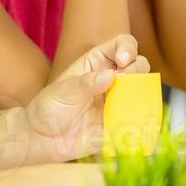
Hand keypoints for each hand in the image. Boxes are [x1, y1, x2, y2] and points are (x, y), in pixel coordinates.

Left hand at [24, 35, 149, 160]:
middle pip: (138, 65)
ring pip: (142, 91)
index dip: (127, 48)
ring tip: (131, 102)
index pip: (120, 46)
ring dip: (143, 93)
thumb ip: (85, 83)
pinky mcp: (120, 123)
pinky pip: (138, 118)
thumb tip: (111, 75)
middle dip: (138, 69)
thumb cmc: (49, 108)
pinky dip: (142, 118)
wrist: (42, 139)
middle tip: (127, 80)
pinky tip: (136, 121)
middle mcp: (112, 79)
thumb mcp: (63, 91)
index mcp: (97, 63)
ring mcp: (118, 101)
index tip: (123, 59)